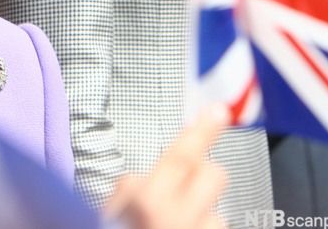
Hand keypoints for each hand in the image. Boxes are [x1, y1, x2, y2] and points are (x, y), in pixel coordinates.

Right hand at [103, 105, 229, 228]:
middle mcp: (179, 217)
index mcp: (148, 201)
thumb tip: (143, 175)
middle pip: (214, 174)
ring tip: (177, 222)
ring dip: (200, 211)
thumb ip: (128, 188)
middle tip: (186, 184)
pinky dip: (201, 228)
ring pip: (217, 208)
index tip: (218, 110)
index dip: (202, 130)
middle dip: (204, 172)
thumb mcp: (109, 212)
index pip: (182, 156)